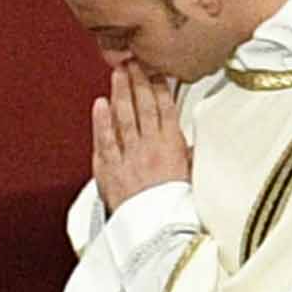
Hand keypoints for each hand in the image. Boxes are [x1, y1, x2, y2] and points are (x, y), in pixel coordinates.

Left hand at [90, 63, 191, 208]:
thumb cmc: (175, 207)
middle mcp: (150, 147)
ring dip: (121, 93)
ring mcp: (128, 156)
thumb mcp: (192, 176)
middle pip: (144, 106)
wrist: (157, 232)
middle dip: (138, 80)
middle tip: (134, 59)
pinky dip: (101, 121)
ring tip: (118, 72)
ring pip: (124, 117)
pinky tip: (99, 103)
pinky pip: (105, 140)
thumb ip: (187, 154)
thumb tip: (189, 140)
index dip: (159, 85)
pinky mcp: (109, 169)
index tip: (156, 67)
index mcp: (173, 146)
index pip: (166, 108)